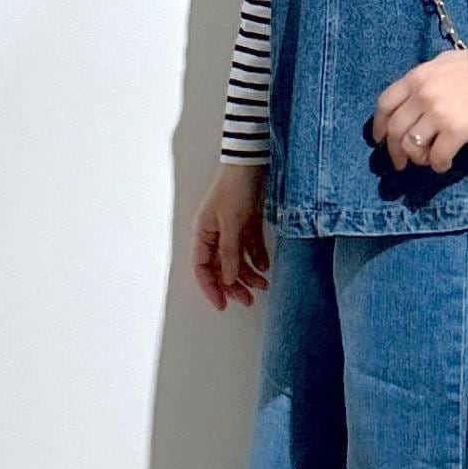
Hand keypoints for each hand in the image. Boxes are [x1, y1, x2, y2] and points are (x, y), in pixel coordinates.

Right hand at [192, 163, 270, 309]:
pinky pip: (250, 248)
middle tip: (248, 300)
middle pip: (220, 268)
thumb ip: (229, 253)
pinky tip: (265, 267)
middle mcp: (214, 235)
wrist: (251, 163)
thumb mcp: (232, 223)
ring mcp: (231, 230)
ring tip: (264, 284)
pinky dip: (257, 258)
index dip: (211, 288)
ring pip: (236, 260)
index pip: (201, 269)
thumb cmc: (235, 189)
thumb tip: (227, 279)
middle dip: (233, 285)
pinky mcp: (247, 224)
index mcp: (202, 233)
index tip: (223, 304)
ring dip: (248, 274)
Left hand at [372, 47, 467, 172]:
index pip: (385, 104)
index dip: (379, 125)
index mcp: (415, 78)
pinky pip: (437, 156)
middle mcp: (421, 96)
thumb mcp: (443, 62)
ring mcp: (437, 114)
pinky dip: (438, 164)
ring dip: (417, 159)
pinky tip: (444, 164)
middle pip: (395, 130)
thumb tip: (417, 94)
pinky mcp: (456, 131)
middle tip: (400, 163)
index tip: (380, 138)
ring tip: (428, 160)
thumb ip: (425, 78)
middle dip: (394, 151)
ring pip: (412, 146)